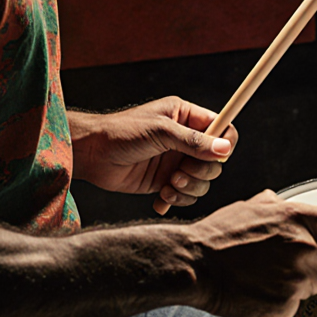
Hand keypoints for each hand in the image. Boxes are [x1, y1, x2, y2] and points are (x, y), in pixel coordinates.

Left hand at [68, 97, 238, 206]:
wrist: (91, 155)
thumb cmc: (121, 133)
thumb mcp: (160, 132)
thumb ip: (194, 141)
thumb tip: (225, 149)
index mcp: (187, 117)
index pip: (223, 128)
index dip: (225, 144)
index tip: (216, 156)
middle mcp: (186, 140)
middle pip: (216, 161)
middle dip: (201, 172)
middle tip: (180, 173)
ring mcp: (176, 161)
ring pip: (203, 181)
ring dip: (189, 188)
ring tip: (168, 185)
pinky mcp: (166, 181)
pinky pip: (186, 195)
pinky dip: (177, 199)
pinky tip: (160, 198)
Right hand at [189, 190, 316, 316]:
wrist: (193, 263)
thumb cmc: (219, 235)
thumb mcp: (254, 206)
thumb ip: (281, 207)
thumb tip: (288, 205)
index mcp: (299, 218)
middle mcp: (304, 246)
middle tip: (290, 262)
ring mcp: (296, 277)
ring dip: (300, 283)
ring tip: (269, 274)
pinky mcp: (285, 304)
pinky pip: (295, 305)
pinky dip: (281, 301)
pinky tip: (260, 289)